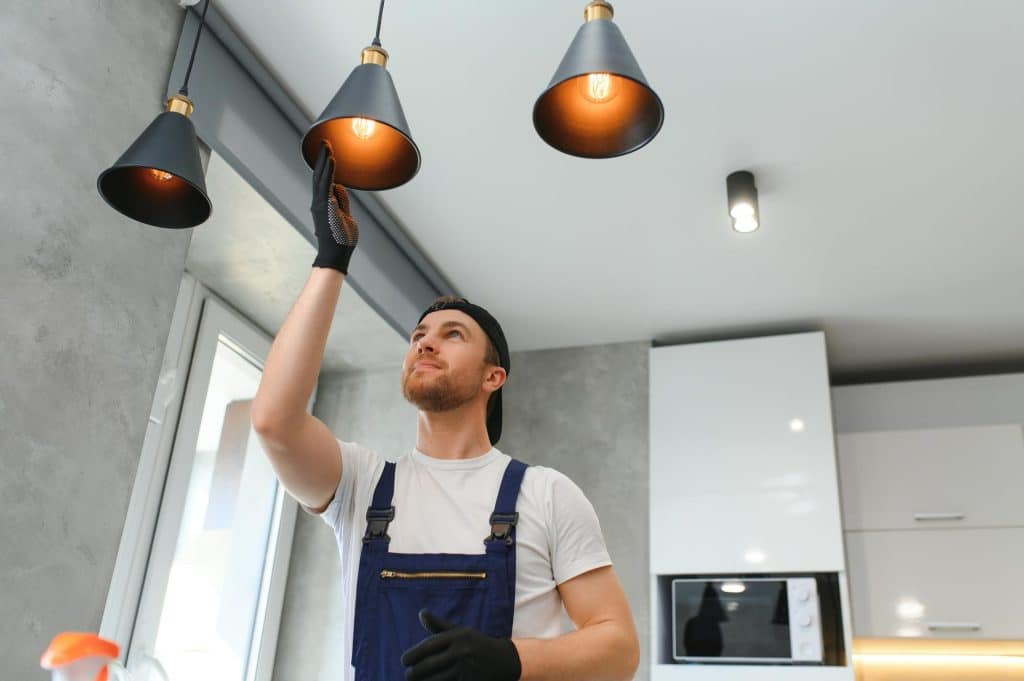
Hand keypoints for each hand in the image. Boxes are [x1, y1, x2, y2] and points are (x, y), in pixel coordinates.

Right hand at [310, 140, 358, 272]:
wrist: (336, 255)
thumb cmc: (342, 240)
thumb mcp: (346, 216)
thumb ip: (342, 201)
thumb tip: (340, 185)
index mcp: (324, 204)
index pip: (324, 180)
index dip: (325, 165)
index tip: (327, 152)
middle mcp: (319, 202)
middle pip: (319, 175)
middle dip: (322, 157)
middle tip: (324, 141)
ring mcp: (320, 204)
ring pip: (320, 177)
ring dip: (324, 160)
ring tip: (327, 145)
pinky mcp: (324, 207)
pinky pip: (326, 186)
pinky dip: (328, 172)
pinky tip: (331, 160)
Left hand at [401, 609, 521, 680]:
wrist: (503, 661)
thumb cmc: (475, 644)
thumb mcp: (460, 631)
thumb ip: (438, 625)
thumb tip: (421, 613)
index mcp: (457, 636)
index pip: (428, 646)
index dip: (412, 655)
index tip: (404, 660)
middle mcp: (461, 652)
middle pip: (428, 666)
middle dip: (413, 673)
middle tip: (408, 675)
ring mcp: (466, 670)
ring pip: (434, 680)